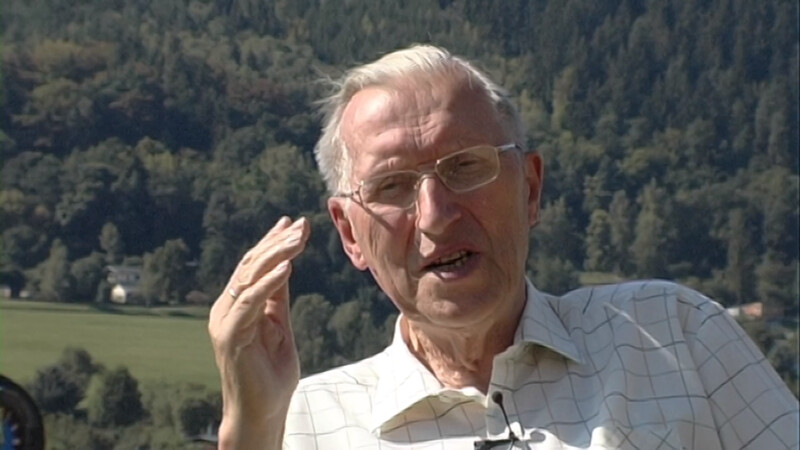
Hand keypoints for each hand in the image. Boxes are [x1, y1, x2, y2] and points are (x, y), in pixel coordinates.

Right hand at [208, 216, 309, 448]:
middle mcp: (225, 309)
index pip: (253, 266)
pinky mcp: (230, 335)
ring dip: (276, 255)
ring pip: (249, 278)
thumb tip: (285, 266)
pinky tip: (287, 267)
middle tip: (301, 225)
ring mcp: (224, 321)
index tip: (294, 223)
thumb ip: (277, 298)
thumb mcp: (279, 326)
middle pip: (250, 266)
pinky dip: (268, 283)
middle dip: (277, 242)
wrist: (261, 412)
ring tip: (299, 238)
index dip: (272, 242)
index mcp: (236, 305)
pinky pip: (249, 302)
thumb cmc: (271, 374)